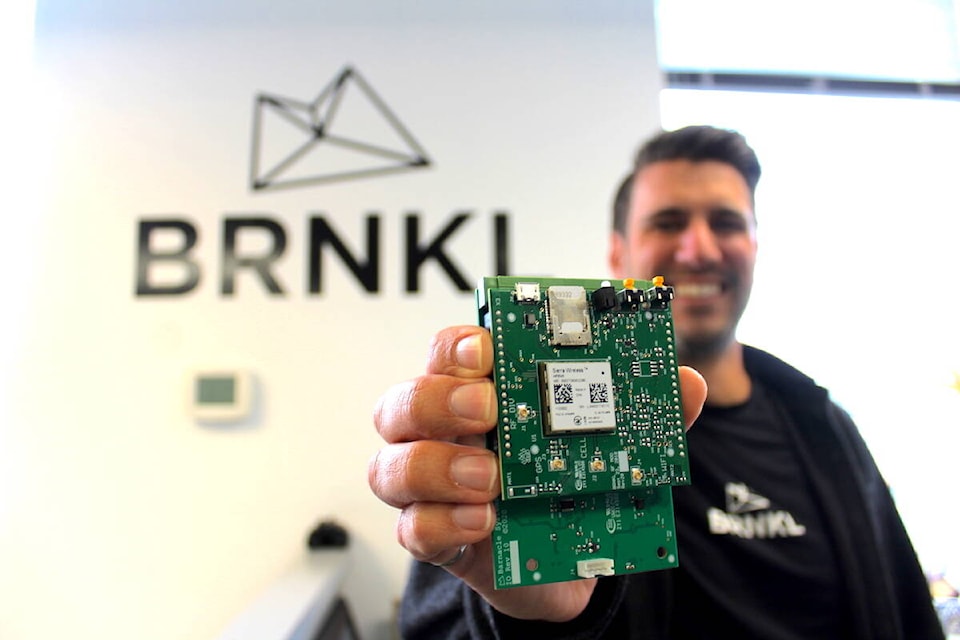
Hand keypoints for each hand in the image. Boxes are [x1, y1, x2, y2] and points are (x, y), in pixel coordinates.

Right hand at [369, 325, 707, 621]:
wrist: (562, 564)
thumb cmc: (569, 487)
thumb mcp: (609, 446)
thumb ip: (643, 412)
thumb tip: (684, 381)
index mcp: (480, 396)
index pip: (448, 353)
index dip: (457, 345)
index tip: (489, 346)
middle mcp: (444, 437)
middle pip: (401, 402)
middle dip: (437, 399)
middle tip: (487, 408)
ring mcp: (433, 490)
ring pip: (388, 466)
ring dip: (435, 466)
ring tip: (491, 477)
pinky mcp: (437, 539)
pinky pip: (410, 530)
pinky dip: (441, 523)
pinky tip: (484, 523)